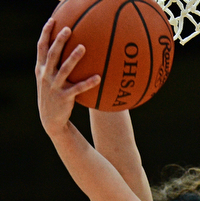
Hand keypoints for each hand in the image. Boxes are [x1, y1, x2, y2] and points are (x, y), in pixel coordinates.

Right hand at [35, 19, 99, 136]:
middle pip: (52, 55)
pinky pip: (78, 89)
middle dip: (59, 41)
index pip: (41, 47)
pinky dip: (88, 83)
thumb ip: (52, 66)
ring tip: (83, 47)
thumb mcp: (48, 80)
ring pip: (64, 70)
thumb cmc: (53, 96)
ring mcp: (54, 87)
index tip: (53, 21)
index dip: (46, 33)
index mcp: (41, 69)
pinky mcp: (64, 98)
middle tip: (68, 29)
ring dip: (73, 58)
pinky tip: (98, 78)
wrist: (51, 120)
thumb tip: (66, 50)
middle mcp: (46, 76)